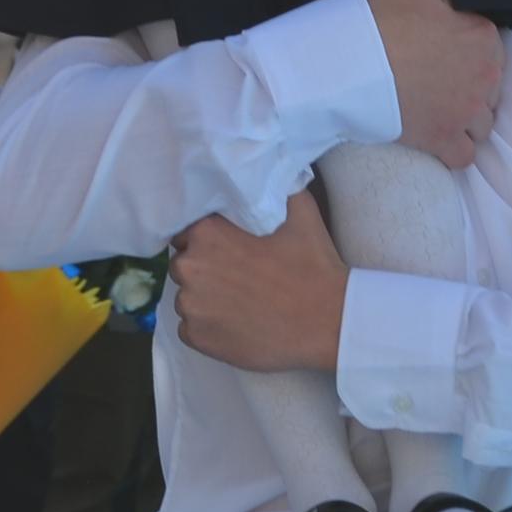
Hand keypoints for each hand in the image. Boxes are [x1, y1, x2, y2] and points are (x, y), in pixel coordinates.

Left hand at [167, 191, 348, 374]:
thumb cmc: (311, 266)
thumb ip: (274, 188)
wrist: (326, 323)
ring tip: (239, 302)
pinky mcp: (197, 338)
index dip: (207, 239)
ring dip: (205, 298)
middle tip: (237, 276)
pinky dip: (208, 326)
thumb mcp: (299, 211)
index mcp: (207, 233)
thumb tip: (267, 173)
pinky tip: (236, 323)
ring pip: (187, 297)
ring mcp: (191, 306)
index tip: (228, 248)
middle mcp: (190, 267)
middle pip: (185, 264)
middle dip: (205, 268)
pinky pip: (191, 327)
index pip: (186, 230)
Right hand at [361, 0, 502, 168]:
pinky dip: (455, 148)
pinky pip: (466, 155)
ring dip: (467, 117)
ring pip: (483, 122)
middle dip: (470, 82)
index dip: (466, 43)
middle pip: (491, 86)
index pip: (490, 43)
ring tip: (438, 106)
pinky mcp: (445, 142)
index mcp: (483, 36)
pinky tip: (437, 135)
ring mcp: (466, 114)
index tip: (442, 46)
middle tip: (436, 75)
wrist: (345, 66)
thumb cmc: (379, 19)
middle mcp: (486, 78)